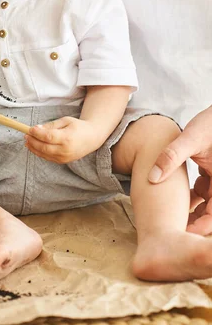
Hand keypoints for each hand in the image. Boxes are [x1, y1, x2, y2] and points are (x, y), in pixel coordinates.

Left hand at [25, 117, 96, 162]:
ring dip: (33, 148)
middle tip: (26, 135)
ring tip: (27, 141)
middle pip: (44, 147)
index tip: (30, 129)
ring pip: (44, 154)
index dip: (37, 133)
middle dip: (33, 141)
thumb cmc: (78, 127)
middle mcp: (65, 150)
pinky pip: (48, 158)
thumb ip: (51, 126)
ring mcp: (64, 157)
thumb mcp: (65, 121)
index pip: (48, 137)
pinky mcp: (63, 161)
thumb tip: (37, 129)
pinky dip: (40, 152)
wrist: (92, 138)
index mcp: (67, 138)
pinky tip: (34, 146)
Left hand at [148, 106, 211, 233]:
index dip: (200, 228)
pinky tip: (175, 196)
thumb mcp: (190, 138)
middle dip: (193, 221)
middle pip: (210, 212)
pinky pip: (204, 191)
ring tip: (169, 217)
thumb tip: (152, 178)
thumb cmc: (209, 123)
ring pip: (206, 203)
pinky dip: (192, 196)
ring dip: (192, 209)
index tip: (180, 234)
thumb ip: (171, 156)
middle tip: (170, 229)